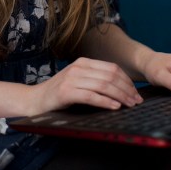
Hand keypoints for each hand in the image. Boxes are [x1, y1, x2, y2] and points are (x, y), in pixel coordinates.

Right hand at [28, 57, 142, 114]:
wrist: (34, 101)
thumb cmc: (59, 94)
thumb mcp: (78, 82)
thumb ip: (95, 81)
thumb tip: (121, 89)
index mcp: (83, 62)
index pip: (112, 68)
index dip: (127, 80)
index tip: (135, 93)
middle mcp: (78, 67)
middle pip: (110, 76)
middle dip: (127, 89)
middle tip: (136, 101)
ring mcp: (71, 79)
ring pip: (104, 85)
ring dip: (120, 96)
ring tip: (129, 105)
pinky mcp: (66, 92)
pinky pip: (91, 96)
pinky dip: (106, 101)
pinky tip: (115, 107)